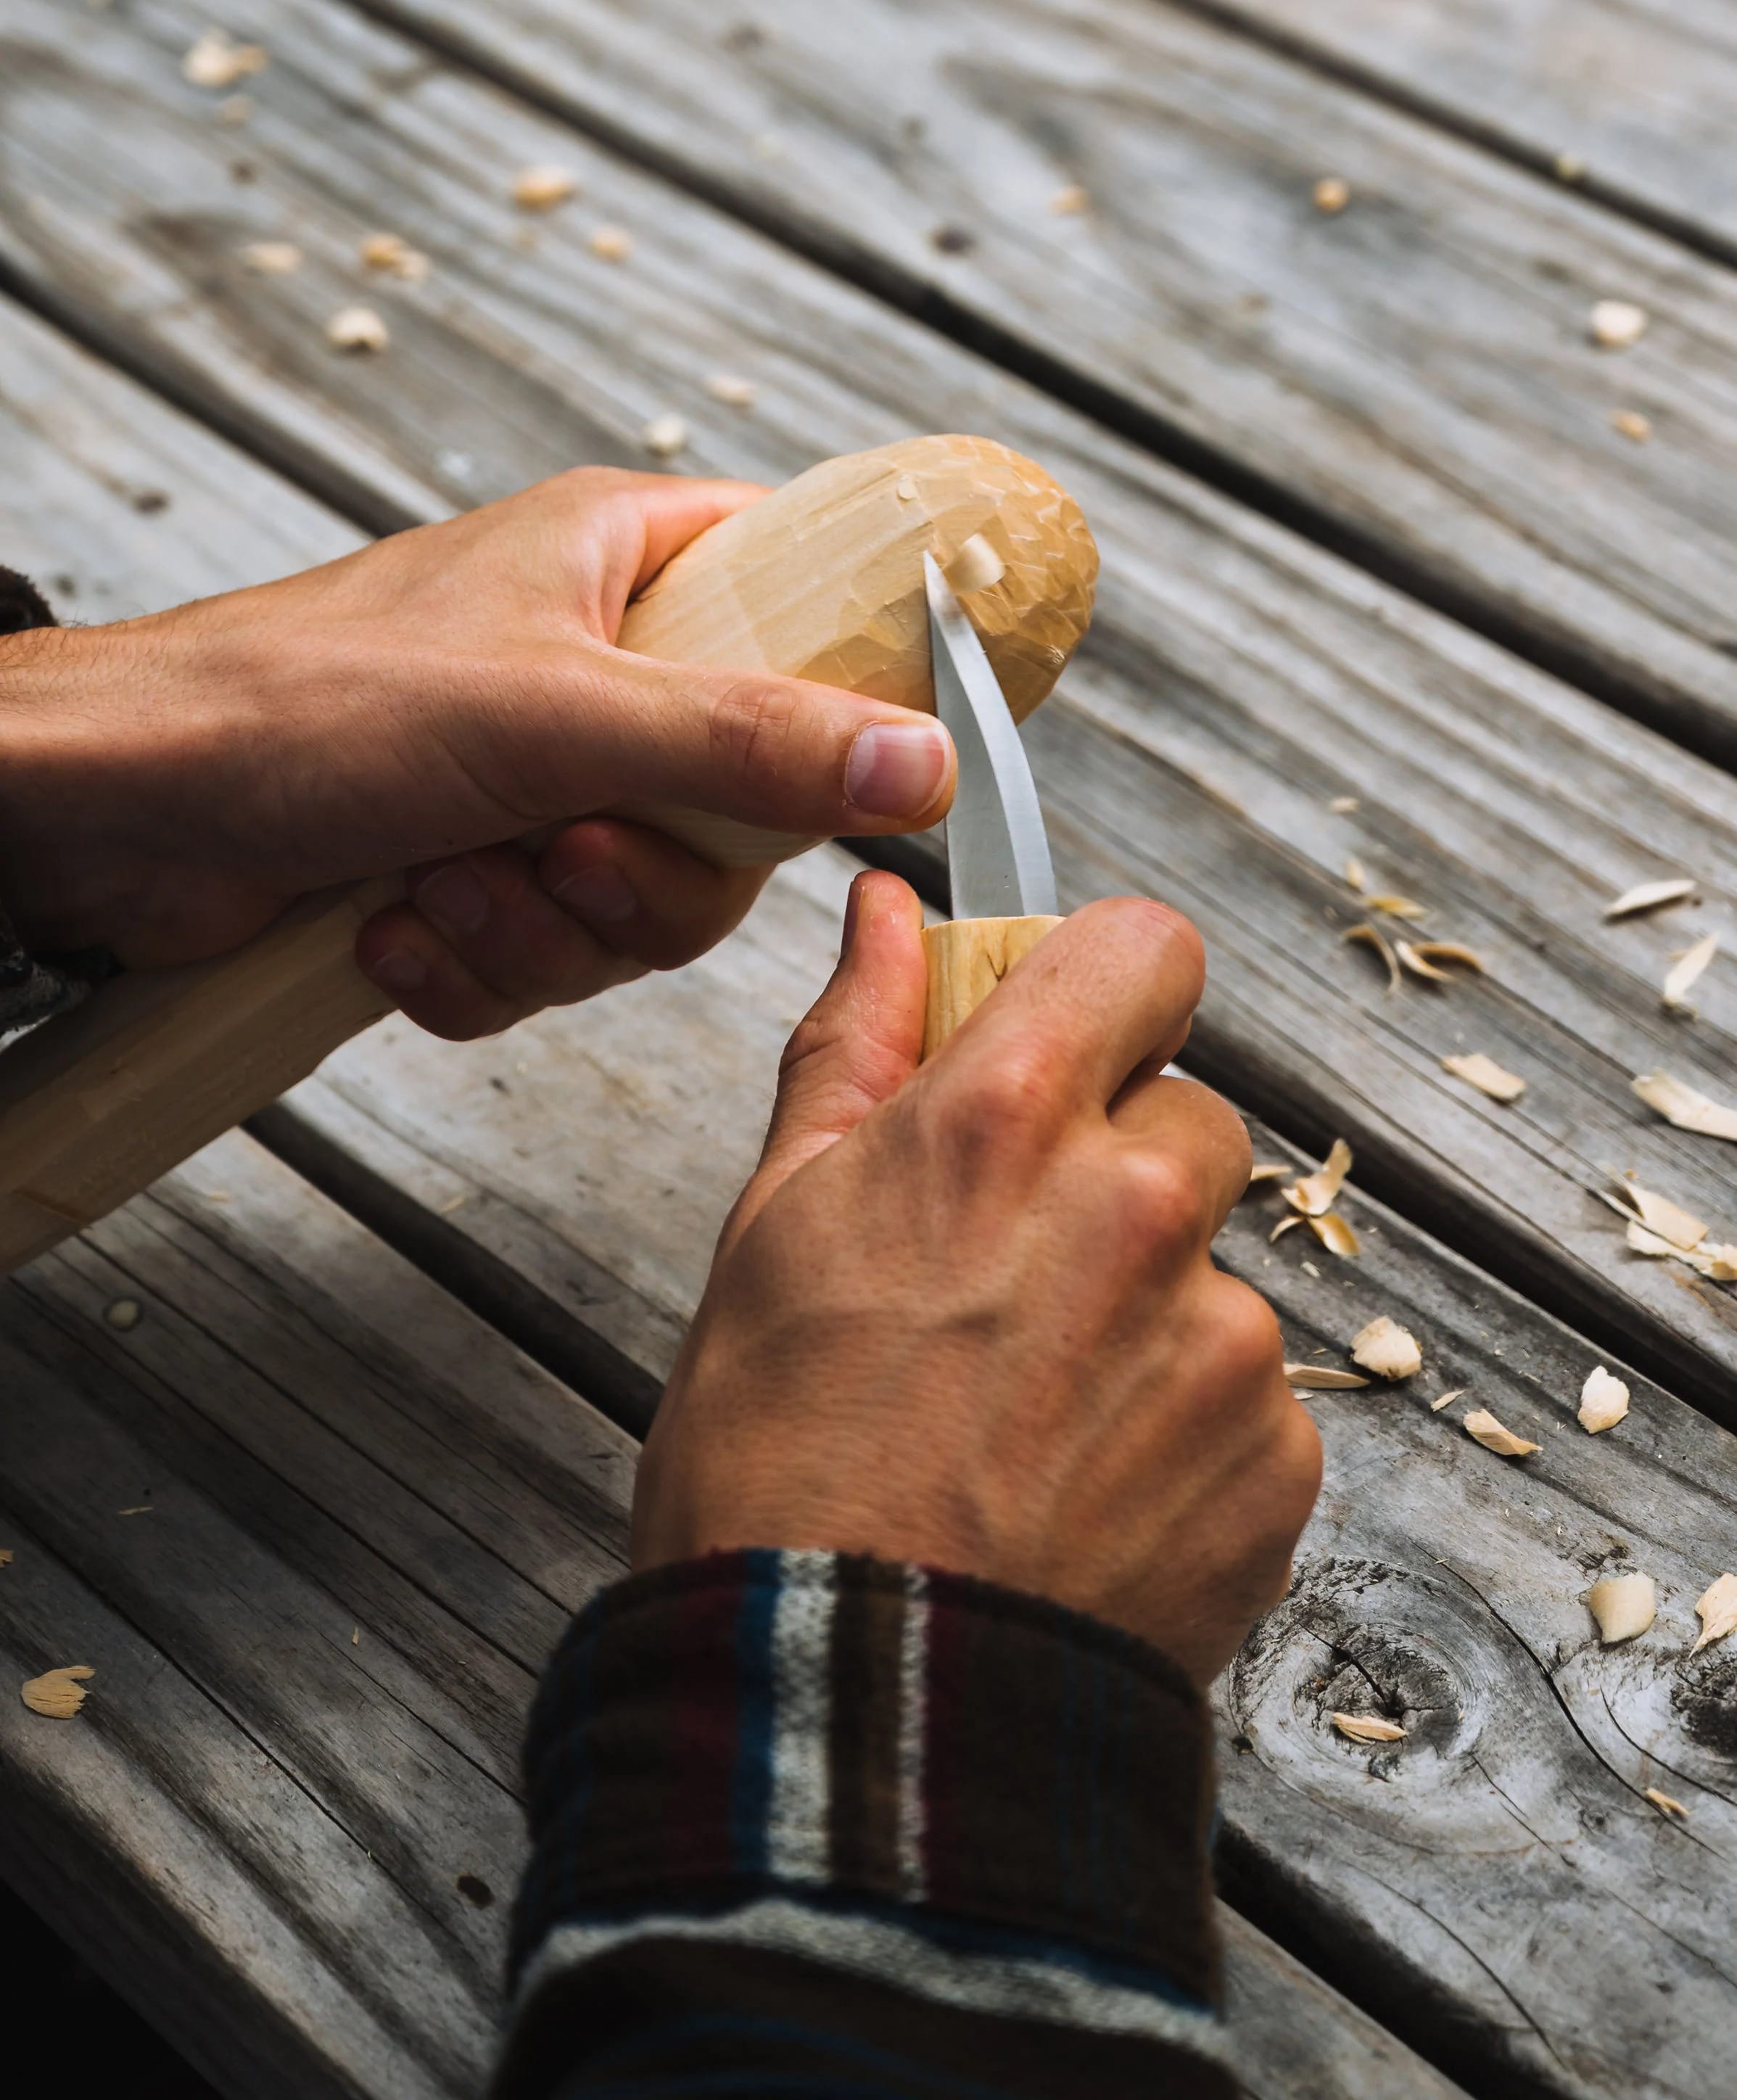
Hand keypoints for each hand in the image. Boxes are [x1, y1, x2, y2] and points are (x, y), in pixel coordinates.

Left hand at [0, 472, 953, 1038]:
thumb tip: (920, 765)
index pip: (802, 585)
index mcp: (619, 562)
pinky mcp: (469, 869)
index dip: (846, 676)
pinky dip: (477, 965)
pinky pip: (547, 955)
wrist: (113, 813)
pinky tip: (398, 926)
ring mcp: (528, 774)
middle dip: (646, 869)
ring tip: (448, 885)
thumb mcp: (555, 711)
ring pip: (639, 896)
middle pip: (736, 804)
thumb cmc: (299, 701)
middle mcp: (587, 665)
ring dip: (543, 927)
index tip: (856, 761)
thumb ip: (750, 742)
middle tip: (565, 851)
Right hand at [633, 875, 1320, 1684]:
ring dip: (1147, 1316)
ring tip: (1029, 1423)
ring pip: (1214, 1269)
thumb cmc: (777, 1469)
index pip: (1144, 949)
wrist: (853, 1717)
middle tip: (1013, 1283)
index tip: (1074, 1050)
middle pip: (1188, 1116)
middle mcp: (1136, 1206)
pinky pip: (1253, 1399)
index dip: (1109, 993)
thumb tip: (887, 916)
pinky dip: (1185, 1433)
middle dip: (1117, 1171)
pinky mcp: (1279, 1460)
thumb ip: (855, 1048)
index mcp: (1003, 1122)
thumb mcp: (774, 1226)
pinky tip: (1084, 1495)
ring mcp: (1222, 1339)